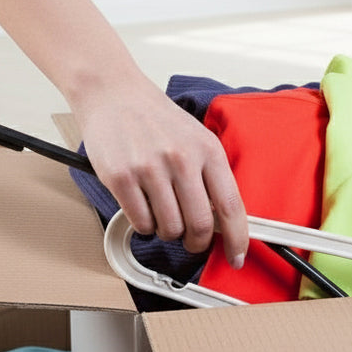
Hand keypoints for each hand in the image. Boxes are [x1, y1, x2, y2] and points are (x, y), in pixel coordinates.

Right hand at [73, 77, 247, 266]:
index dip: (237, 239)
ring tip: (164, 215)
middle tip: (192, 241)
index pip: (231, 207)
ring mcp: (150, 169)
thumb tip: (224, 221)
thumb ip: (212, 176)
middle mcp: (182, 160)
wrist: (114, 93)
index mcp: (208, 151)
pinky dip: (145, 226)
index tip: (236, 257)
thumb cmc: (157, 119)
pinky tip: (144, 209)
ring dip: (168, 233)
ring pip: (170, 228)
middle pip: (201, 225)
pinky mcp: (121, 177)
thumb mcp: (198, 139)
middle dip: (198, 242)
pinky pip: (141, 222)